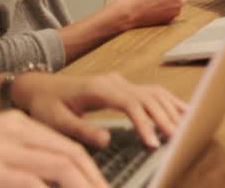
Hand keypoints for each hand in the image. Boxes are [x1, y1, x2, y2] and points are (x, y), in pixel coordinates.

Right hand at [0, 112, 105, 186]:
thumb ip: (13, 163)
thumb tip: (38, 181)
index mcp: (15, 125)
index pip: (65, 145)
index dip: (89, 168)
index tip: (102, 185)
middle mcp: (15, 133)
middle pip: (71, 156)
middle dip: (95, 180)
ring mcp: (4, 151)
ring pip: (61, 168)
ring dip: (84, 186)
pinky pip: (33, 183)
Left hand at [13, 72, 186, 149]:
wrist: (38, 87)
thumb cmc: (44, 104)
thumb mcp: (56, 121)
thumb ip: (81, 129)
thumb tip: (107, 140)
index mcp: (99, 88)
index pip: (131, 103)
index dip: (145, 123)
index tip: (152, 142)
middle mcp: (114, 82)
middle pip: (149, 97)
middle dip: (166, 118)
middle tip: (178, 138)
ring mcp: (120, 82)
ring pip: (155, 92)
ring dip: (172, 109)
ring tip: (186, 126)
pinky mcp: (123, 87)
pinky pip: (152, 92)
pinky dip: (169, 102)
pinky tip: (181, 111)